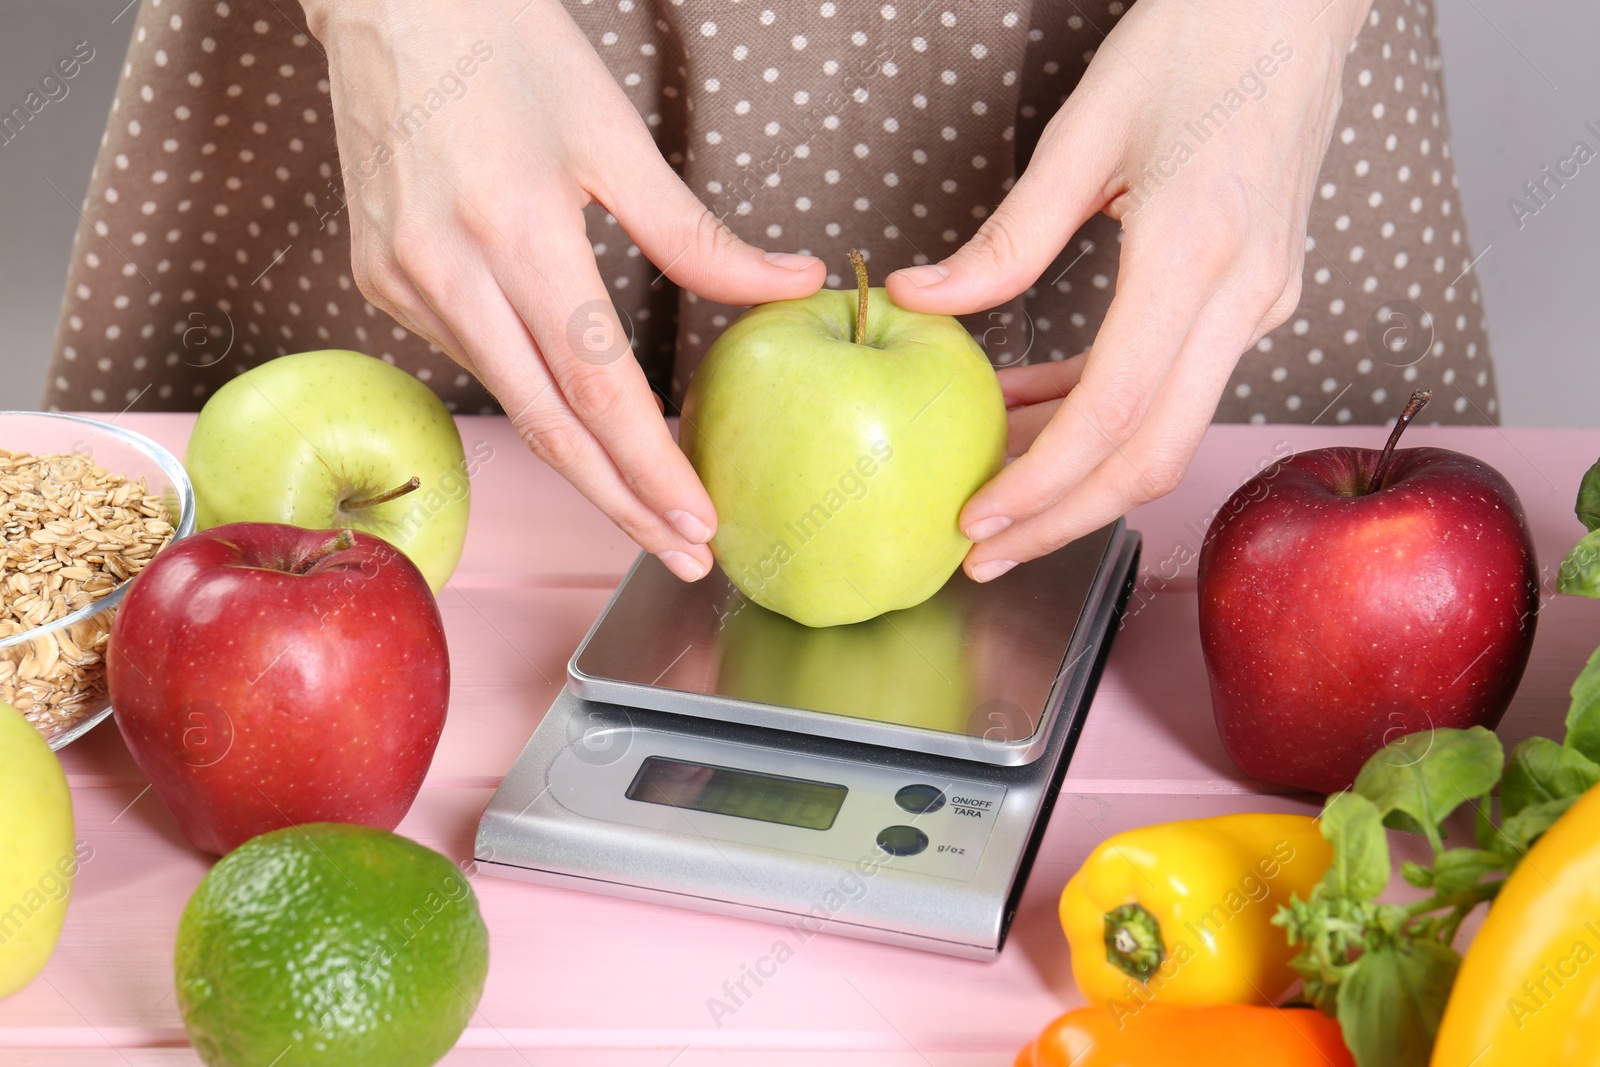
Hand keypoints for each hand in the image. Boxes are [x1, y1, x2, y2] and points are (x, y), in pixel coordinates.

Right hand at [300, 0, 825, 580]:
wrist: (388, 0)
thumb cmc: (508, 48)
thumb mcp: (613, 136)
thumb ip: (697, 234)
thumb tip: (788, 285)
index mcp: (515, 228)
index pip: (597, 385)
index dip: (651, 466)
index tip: (700, 521)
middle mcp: (447, 270)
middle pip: (549, 425)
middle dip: (622, 503)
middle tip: (685, 555)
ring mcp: (402, 284)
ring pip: (510, 403)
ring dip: (583, 464)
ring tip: (648, 505)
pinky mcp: (380, 285)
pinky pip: (472, 360)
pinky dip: (531, 397)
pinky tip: (575, 415)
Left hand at [887, 0, 1373, 580]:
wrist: (1296, 5)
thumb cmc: (1199, 40)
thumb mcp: (1085, 129)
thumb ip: (1007, 236)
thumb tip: (925, 299)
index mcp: (1195, 248)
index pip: (1115, 411)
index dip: (1042, 483)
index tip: (976, 519)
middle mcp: (1243, 293)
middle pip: (1153, 454)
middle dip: (1062, 518)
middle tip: (981, 551)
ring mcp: (1261, 303)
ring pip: (1167, 431)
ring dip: (1078, 472)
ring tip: (993, 483)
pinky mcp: (1259, 299)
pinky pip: (1177, 386)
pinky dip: (1105, 414)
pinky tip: (1039, 409)